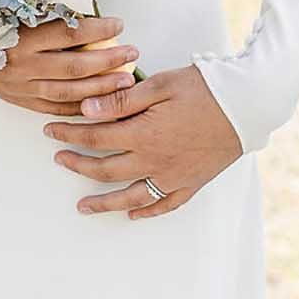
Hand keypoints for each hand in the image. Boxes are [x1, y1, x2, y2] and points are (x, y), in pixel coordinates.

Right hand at [0, 13, 140, 116]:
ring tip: (126, 79)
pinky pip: (56, 108)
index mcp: (21, 38)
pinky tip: (102, 102)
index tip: (119, 24)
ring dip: (102, 87)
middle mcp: (22, 66)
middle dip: (108, 61)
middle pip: (75, 67)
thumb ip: (48, 13)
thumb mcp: (14, 9)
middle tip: (132, 52)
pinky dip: (81, 107)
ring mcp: (22, 88)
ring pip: (70, 92)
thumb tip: (89, 11)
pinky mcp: (21, 102)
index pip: (68, 34)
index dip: (97, 30)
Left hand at [42, 63, 242, 217]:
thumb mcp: (159, 84)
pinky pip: (163, 204)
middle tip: (59, 159)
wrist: (247, 105)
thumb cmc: (204, 88)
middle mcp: (154, 162)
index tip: (51, 131)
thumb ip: (121, 101)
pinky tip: (132, 213)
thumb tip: (86, 110)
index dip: (69, 135)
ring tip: (83, 206)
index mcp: (143, 135)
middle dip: (78, 165)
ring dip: (103, 202)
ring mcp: (173, 177)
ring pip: (130, 197)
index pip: (95, 138)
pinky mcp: (191, 183)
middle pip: (106, 170)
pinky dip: (145, 212)